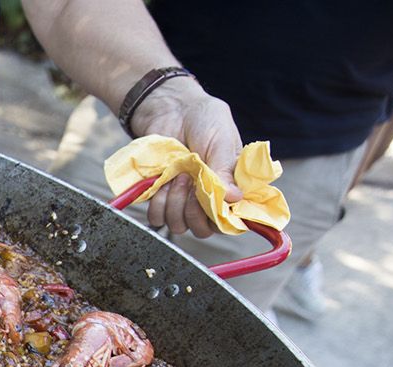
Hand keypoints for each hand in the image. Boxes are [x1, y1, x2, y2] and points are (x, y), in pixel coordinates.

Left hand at [128, 77, 242, 238]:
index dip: (220, 218)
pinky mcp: (161, 197)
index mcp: (230, 188)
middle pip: (203, 230)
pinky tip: (163, 181)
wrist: (170, 110)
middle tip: (190, 181)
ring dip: (175, 204)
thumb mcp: (221, 140)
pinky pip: (157, 218)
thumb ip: (226, 169)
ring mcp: (183, 201)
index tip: (211, 199)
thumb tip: (235, 198)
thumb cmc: (203, 120)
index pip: (230, 221)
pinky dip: (158, 202)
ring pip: (179, 226)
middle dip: (194, 211)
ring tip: (177, 175)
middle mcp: (207, 199)